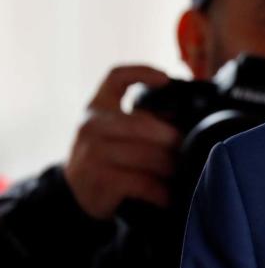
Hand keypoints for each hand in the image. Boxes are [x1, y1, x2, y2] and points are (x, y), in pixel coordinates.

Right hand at [64, 65, 181, 219]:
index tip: (165, 80)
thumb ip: (140, 119)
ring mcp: (92, 154)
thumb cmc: (104, 158)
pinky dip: (161, 190)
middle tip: (188, 151)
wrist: (73, 195)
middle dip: (172, 141)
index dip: (141, 72)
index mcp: (97, 108)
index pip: (115, 77)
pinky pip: (142, 183)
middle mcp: (91, 127)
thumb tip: (183, 117)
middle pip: (145, 126)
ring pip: (148, 156)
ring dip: (171, 167)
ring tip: (183, 173)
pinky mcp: (99, 180)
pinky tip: (168, 195)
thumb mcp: (113, 131)